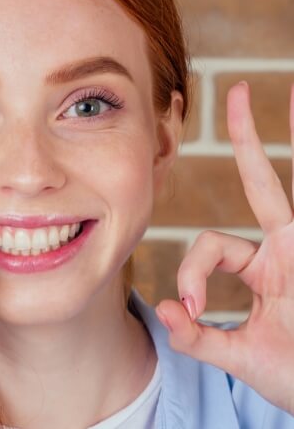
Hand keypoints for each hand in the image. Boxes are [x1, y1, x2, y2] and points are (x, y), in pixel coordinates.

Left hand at [156, 81, 293, 414]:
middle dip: (248, 137)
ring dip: (291, 138)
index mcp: (262, 265)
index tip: (191, 308)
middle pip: (264, 180)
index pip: (213, 243)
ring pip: (291, 185)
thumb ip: (200, 337)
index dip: (192, 270)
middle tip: (237, 90)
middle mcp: (287, 247)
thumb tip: (166, 310)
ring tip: (290, 94)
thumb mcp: (240, 356)